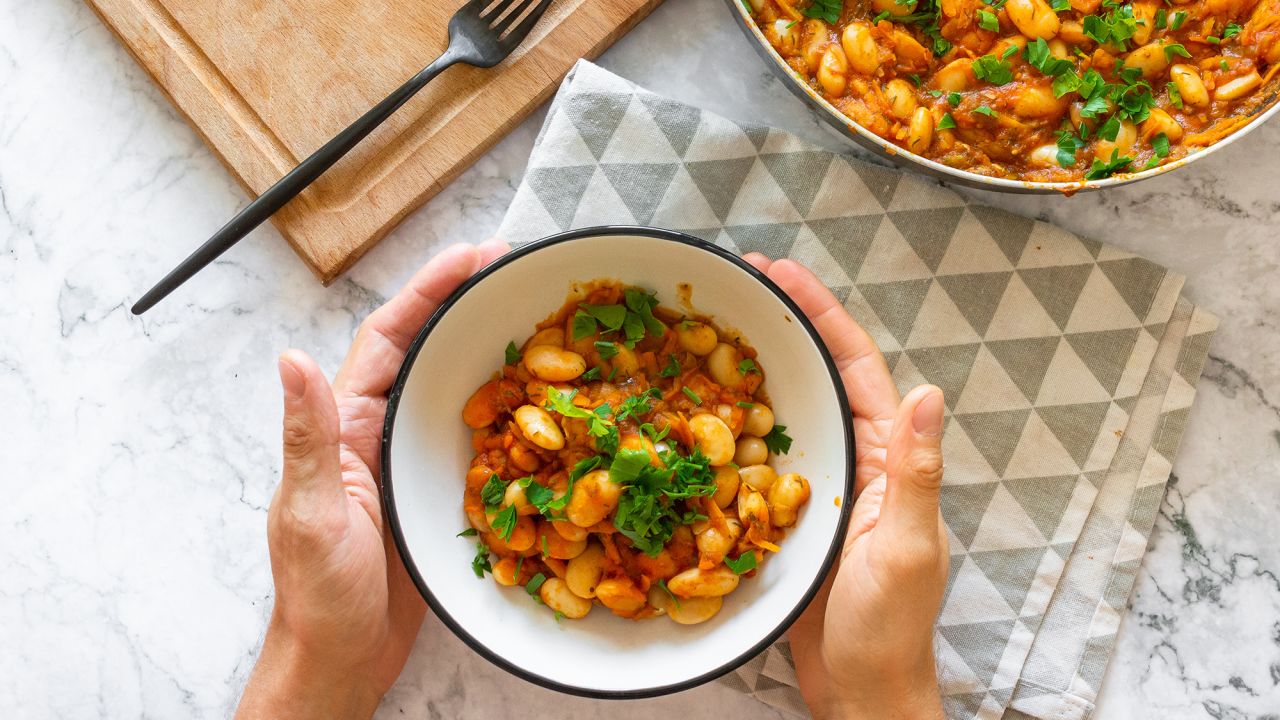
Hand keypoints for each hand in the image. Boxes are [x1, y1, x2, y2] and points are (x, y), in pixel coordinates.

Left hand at [236, 241, 508, 719]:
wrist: (343, 656)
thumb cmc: (317, 593)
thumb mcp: (312, 512)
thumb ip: (308, 436)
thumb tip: (291, 359)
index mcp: (346, 423)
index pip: (387, 336)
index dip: (427, 290)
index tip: (473, 255)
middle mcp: (379, 430)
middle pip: (427, 348)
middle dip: (468, 303)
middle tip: (520, 270)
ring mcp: (411, 459)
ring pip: (457, 387)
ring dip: (495, 350)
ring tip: (544, 319)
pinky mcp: (439, 491)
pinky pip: (481, 438)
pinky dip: (512, 413)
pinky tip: (549, 404)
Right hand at [742, 255, 948, 719]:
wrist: (859, 687)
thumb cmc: (889, 627)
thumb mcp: (905, 547)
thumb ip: (915, 472)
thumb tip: (928, 392)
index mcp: (888, 456)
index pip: (857, 367)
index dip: (821, 314)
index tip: (781, 272)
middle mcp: (855, 459)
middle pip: (817, 374)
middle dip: (781, 324)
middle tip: (732, 284)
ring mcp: (819, 484)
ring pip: (784, 409)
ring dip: (751, 367)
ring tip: (706, 329)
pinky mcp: (786, 513)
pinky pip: (755, 457)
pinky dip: (728, 426)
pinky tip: (692, 411)